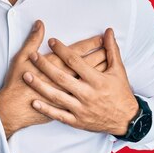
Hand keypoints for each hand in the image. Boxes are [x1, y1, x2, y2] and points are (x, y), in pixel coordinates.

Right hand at [0, 21, 105, 137]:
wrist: (13, 110)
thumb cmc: (16, 83)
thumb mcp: (21, 58)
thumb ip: (32, 40)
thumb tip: (40, 24)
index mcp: (55, 66)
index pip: (77, 52)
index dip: (89, 45)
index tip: (100, 38)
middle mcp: (64, 80)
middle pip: (86, 65)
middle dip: (99, 55)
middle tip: (109, 48)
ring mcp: (67, 95)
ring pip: (88, 81)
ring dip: (98, 71)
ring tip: (108, 63)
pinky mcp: (66, 108)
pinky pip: (85, 96)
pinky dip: (92, 90)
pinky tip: (99, 84)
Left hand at [23, 28, 138, 135]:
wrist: (127, 120)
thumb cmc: (121, 92)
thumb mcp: (118, 69)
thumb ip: (111, 49)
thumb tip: (108, 31)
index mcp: (97, 80)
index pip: (75, 62)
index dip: (62, 50)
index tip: (51, 41)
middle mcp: (87, 94)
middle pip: (62, 77)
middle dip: (45, 66)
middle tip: (33, 56)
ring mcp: (81, 109)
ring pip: (57, 96)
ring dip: (40, 86)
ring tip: (26, 75)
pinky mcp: (78, 121)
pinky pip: (59, 115)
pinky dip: (46, 109)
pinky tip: (34, 102)